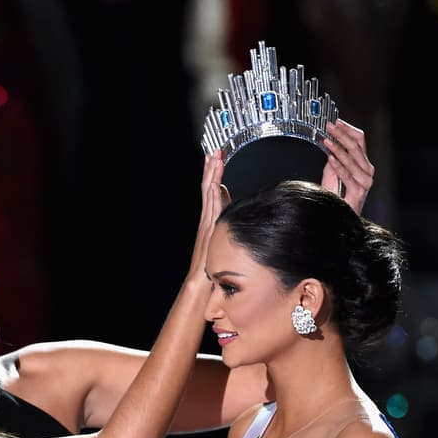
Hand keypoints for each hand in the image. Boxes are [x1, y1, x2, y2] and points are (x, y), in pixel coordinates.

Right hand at [182, 150, 227, 288]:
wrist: (200, 287)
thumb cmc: (213, 271)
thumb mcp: (224, 246)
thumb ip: (228, 230)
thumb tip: (237, 219)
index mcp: (211, 222)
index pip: (212, 192)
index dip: (215, 175)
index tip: (218, 159)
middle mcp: (207, 220)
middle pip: (208, 189)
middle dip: (211, 169)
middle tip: (215, 151)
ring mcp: (205, 224)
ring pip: (207, 195)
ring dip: (210, 176)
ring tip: (214, 158)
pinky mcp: (207, 230)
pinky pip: (209, 209)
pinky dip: (210, 195)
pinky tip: (214, 183)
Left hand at [321, 119, 373, 214]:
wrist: (337, 218)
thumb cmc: (335, 197)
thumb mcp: (332, 175)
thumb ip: (333, 160)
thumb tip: (329, 145)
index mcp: (363, 164)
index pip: (359, 141)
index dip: (348, 130)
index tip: (335, 122)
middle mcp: (367, 171)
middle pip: (356, 147)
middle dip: (342, 134)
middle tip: (329, 126)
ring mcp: (365, 182)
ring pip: (352, 159)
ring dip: (338, 148)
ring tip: (327, 141)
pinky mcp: (358, 192)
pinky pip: (348, 175)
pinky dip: (339, 166)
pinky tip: (330, 159)